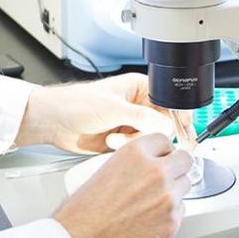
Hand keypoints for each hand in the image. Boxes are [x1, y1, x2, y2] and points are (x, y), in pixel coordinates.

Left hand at [15, 74, 175, 153]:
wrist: (53, 122)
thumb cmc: (76, 104)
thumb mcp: (113, 108)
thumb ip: (142, 117)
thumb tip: (165, 126)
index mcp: (140, 88)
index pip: (170, 101)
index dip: (179, 116)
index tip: (185, 132)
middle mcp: (138, 105)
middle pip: (164, 124)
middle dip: (153, 133)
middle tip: (144, 138)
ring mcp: (130, 123)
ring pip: (151, 139)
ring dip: (135, 142)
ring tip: (115, 137)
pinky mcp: (122, 140)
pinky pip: (137, 149)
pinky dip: (127, 149)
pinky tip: (111, 142)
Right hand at [52, 133, 192, 237]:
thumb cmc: (81, 214)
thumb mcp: (103, 171)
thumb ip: (130, 165)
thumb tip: (142, 167)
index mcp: (135, 153)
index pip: (165, 140)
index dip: (163, 151)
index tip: (162, 157)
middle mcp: (156, 172)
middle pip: (184, 161)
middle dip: (176, 169)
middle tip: (165, 179)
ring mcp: (167, 197)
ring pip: (185, 186)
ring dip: (173, 192)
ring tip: (151, 204)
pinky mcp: (172, 223)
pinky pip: (180, 212)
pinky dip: (169, 216)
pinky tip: (149, 221)